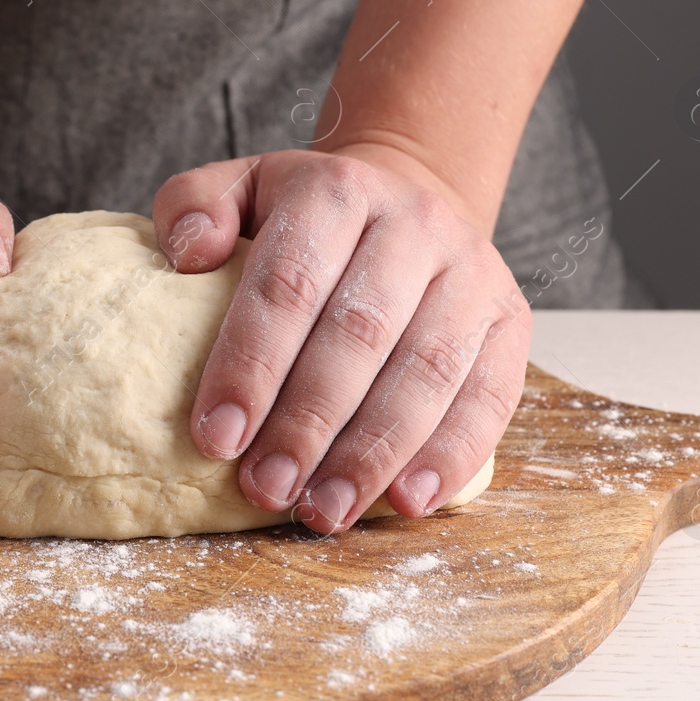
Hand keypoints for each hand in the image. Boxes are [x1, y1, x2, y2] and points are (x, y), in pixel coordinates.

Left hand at [153, 147, 530, 532]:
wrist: (406, 201)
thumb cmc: (308, 220)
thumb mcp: (241, 191)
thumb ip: (193, 208)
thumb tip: (188, 255)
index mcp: (337, 190)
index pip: (288, 282)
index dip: (251, 365)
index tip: (215, 439)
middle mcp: (414, 224)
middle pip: (359, 334)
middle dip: (308, 424)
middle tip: (266, 489)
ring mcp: (472, 273)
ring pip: (428, 371)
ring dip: (374, 453)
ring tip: (325, 509)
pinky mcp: (511, 321)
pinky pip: (490, 396)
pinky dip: (450, 456)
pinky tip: (406, 502)